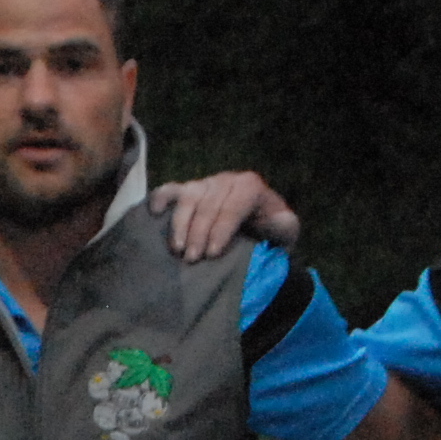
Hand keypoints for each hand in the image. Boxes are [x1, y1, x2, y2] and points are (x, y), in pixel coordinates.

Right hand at [150, 170, 297, 262]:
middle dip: (198, 233)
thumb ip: (283, 227)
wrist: (259, 226)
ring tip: (177, 250)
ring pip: (187, 197)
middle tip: (192, 259)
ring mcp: (205, 183)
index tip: (212, 254)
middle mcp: (226, 180)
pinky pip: (170, 189)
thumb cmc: (271, 231)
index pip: (233, 206)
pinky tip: (154, 214)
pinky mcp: (188, 190)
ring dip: (180, 224)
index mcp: (250, 187)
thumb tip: (272, 222)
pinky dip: (160, 199)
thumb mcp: (285, 230)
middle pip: (208, 204)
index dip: (222, 230)